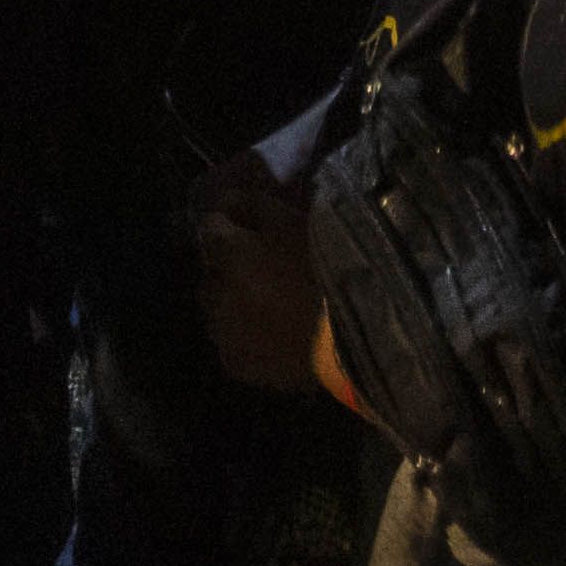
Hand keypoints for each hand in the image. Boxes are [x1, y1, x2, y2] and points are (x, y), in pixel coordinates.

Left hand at [186, 154, 323, 395]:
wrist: (355, 336)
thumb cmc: (327, 270)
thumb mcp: (293, 222)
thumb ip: (255, 207)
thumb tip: (229, 201)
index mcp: (227, 254)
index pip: (210, 228)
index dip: (228, 223)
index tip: (246, 224)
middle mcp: (215, 294)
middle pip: (211, 273)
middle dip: (227, 268)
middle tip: (260, 269)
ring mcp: (223, 333)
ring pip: (217, 311)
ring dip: (233, 304)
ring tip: (267, 305)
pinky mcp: (236, 364)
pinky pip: (231, 342)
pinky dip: (244, 335)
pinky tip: (271, 333)